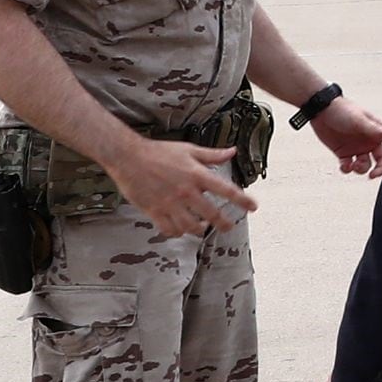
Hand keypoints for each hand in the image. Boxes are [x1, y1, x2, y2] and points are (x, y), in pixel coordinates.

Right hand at [106, 139, 255, 238]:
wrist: (128, 157)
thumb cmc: (158, 152)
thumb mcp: (189, 149)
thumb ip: (212, 155)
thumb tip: (232, 152)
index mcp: (197, 174)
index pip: (226, 190)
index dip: (242, 200)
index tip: (253, 207)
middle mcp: (186, 191)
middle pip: (210, 214)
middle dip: (223, 223)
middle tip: (228, 227)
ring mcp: (170, 203)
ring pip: (190, 226)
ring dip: (198, 229)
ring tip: (201, 227)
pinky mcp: (154, 210)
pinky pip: (169, 229)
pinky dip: (176, 232)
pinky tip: (179, 229)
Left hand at [308, 96, 381, 177]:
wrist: (320, 110)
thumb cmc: (342, 110)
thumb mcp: (359, 120)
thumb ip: (375, 129)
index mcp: (377, 131)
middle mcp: (369, 141)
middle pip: (381, 159)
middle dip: (380, 169)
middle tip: (374, 174)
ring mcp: (357, 148)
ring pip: (365, 165)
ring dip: (361, 169)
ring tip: (354, 165)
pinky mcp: (343, 153)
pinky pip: (349, 166)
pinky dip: (347, 169)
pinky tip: (345, 166)